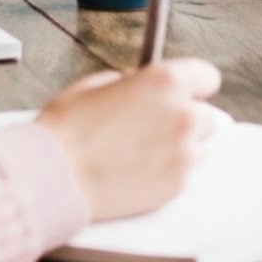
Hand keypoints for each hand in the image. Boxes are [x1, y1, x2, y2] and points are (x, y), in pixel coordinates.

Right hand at [30, 61, 226, 219]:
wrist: (54, 176)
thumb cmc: (67, 131)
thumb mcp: (95, 85)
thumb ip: (132, 83)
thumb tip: (142, 88)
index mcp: (165, 82)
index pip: (207, 76)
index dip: (193, 85)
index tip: (186, 92)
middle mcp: (182, 115)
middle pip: (207, 116)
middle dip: (185, 119)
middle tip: (154, 127)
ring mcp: (183, 153)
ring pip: (199, 148)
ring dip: (180, 148)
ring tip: (144, 152)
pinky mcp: (176, 185)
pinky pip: (185, 174)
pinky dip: (169, 173)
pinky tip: (139, 170)